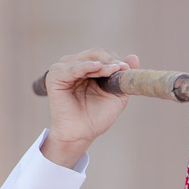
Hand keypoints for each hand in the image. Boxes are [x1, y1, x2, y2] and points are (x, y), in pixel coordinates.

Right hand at [41, 48, 139, 166]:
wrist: (82, 134)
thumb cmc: (97, 117)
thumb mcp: (116, 95)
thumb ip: (122, 77)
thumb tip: (134, 57)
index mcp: (86, 68)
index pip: (101, 55)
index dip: (114, 59)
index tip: (126, 68)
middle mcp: (73, 65)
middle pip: (94, 54)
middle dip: (109, 60)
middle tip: (120, 68)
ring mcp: (62, 70)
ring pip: (85, 60)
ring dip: (100, 65)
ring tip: (111, 71)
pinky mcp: (54, 77)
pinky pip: (71, 69)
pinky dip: (84, 67)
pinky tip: (96, 67)